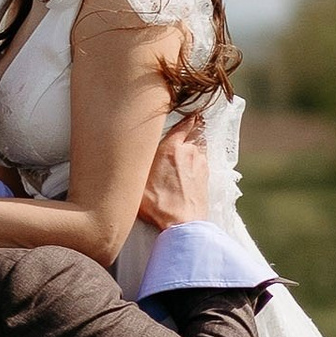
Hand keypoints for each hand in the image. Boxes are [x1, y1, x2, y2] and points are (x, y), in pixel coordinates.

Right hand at [136, 111, 213, 232]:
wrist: (182, 224)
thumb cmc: (157, 204)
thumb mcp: (137, 182)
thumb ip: (136, 164)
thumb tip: (128, 156)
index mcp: (171, 147)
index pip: (184, 123)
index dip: (187, 117)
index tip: (188, 112)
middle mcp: (189, 151)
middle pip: (195, 132)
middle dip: (193, 127)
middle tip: (190, 124)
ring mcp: (201, 164)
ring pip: (201, 145)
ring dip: (197, 143)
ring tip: (189, 145)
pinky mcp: (207, 177)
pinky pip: (204, 160)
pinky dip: (200, 157)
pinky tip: (193, 163)